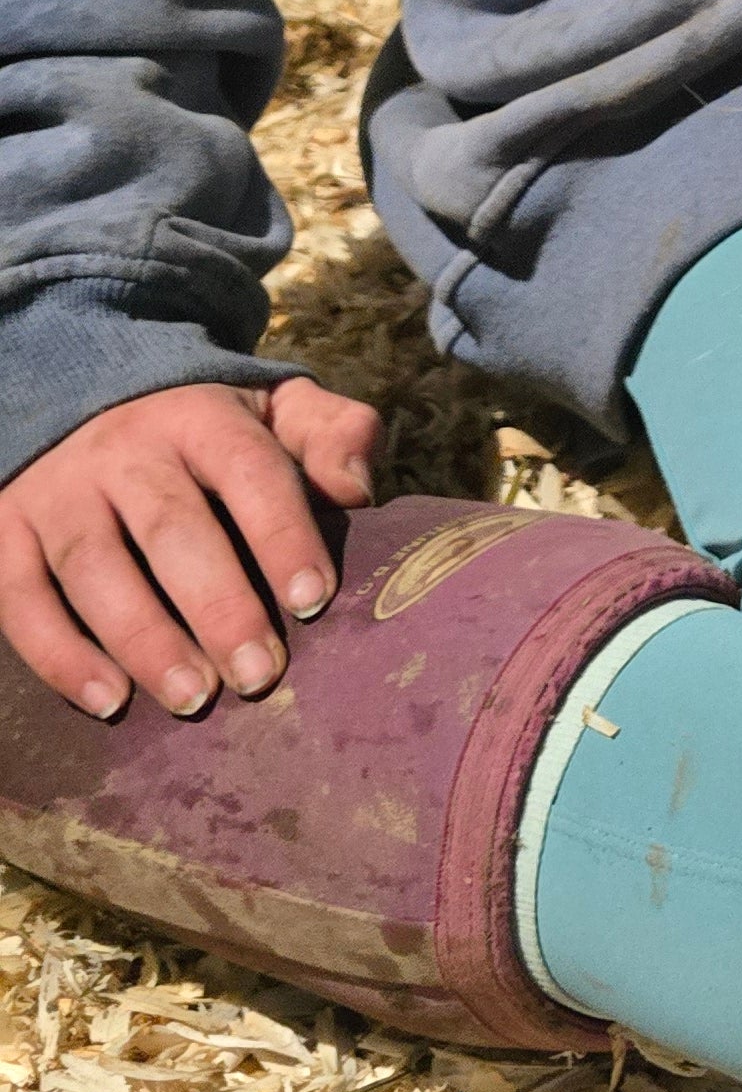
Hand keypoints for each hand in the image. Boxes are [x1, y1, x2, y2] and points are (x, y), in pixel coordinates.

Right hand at [0, 380, 383, 719]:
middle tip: (259, 675)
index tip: (313, 601)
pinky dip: (59, 655)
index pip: (248, 470)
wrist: (82, 391)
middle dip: (217, 605)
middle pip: (171, 528)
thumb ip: (330, 434)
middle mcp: (124, 450)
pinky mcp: (5, 528)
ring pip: (94, 568)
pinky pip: (20, 597)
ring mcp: (58, 490)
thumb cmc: (206, 426)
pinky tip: (109, 701)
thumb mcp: (274, 407)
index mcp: (200, 416)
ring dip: (143, 639)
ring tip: (193, 697)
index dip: (281, 534)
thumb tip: (356, 490)